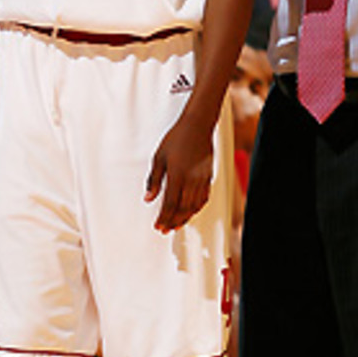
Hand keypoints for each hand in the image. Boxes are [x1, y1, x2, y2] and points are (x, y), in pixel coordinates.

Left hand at [145, 114, 213, 233]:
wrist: (198, 126)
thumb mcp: (158, 157)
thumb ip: (153, 180)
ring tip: (176, 225)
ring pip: (194, 205)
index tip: (158, 226)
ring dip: (185, 218)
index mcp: (177, 174)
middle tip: (165, 230)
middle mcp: (191, 179)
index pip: (170, 203)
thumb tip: (148, 198)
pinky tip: (190, 212)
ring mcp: (202, 178)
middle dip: (173, 221)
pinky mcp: (208, 176)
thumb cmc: (176, 138)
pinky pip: (203, 198)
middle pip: (183, 208)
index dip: (164, 218)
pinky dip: (196, 208)